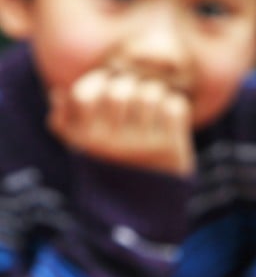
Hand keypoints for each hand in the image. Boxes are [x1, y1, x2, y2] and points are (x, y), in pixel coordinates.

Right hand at [48, 68, 194, 175]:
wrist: (152, 197)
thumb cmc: (115, 162)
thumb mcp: (83, 146)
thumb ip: (65, 121)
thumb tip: (58, 94)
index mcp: (84, 140)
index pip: (82, 95)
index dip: (97, 80)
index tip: (108, 80)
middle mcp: (110, 144)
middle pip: (119, 91)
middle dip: (130, 82)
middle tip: (136, 87)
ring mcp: (141, 146)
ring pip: (151, 94)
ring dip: (156, 92)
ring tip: (155, 102)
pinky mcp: (169, 147)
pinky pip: (174, 107)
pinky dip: (176, 105)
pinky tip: (171, 116)